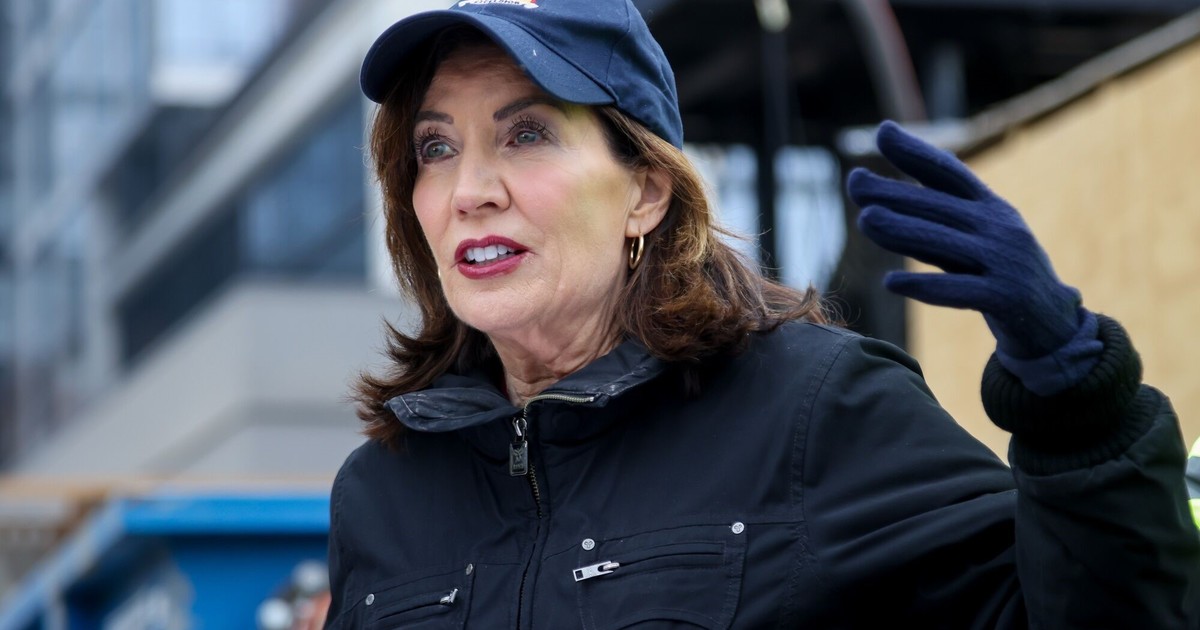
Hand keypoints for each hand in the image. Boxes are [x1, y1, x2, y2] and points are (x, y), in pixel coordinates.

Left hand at [846, 121, 1100, 394]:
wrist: (1052, 325)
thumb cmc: (997, 276)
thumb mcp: (969, 243)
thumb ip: (929, 224)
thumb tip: (874, 204)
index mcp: (991, 208)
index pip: (950, 173)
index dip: (917, 152)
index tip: (882, 132)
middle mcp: (1000, 228)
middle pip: (939, 206)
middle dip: (894, 192)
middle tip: (854, 182)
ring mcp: (1005, 262)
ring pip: (944, 243)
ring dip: (903, 230)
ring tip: (865, 220)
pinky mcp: (1006, 297)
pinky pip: (958, 290)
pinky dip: (923, 286)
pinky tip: (890, 282)